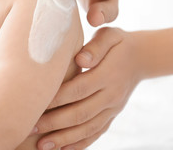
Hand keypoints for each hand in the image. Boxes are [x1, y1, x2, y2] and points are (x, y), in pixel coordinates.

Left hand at [33, 28, 142, 149]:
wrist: (141, 58)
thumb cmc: (118, 43)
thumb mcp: (110, 35)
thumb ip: (96, 47)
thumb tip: (80, 60)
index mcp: (109, 74)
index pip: (79, 89)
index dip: (58, 98)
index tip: (36, 104)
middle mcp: (112, 95)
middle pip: (81, 113)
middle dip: (54, 123)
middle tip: (31, 128)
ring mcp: (114, 108)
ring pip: (88, 128)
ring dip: (64, 139)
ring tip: (42, 145)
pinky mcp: (113, 115)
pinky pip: (97, 133)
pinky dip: (81, 144)